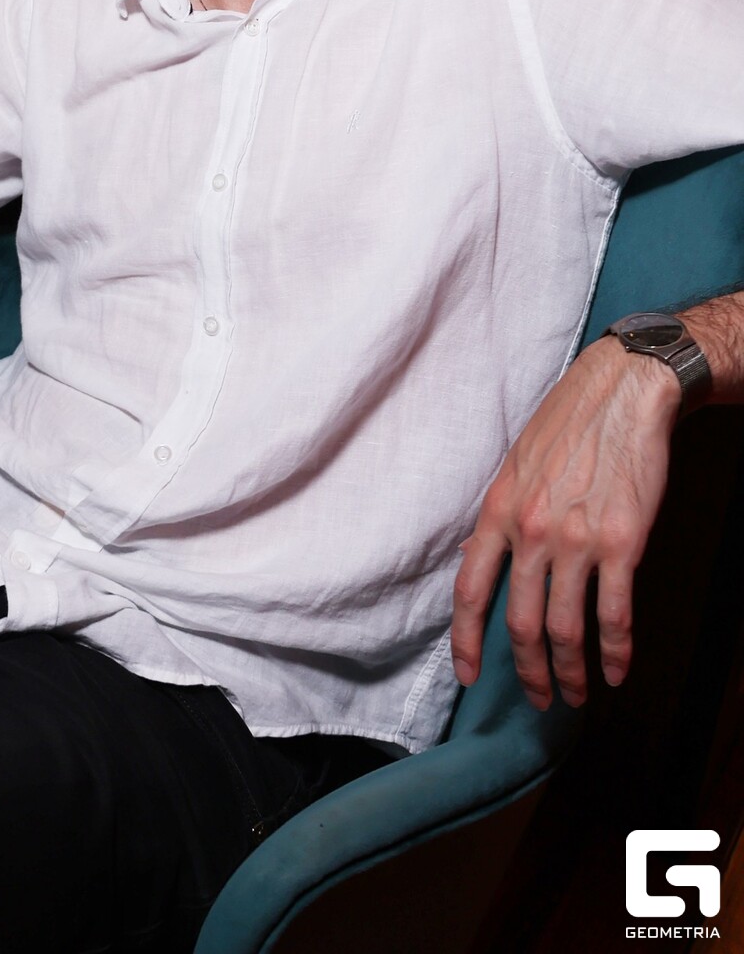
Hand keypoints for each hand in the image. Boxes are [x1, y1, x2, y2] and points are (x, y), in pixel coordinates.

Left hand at [450, 338, 679, 709]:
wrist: (623, 392)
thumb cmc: (569, 423)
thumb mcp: (516, 463)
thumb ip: (503, 515)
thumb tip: (486, 559)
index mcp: (499, 509)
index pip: (470, 590)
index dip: (465, 641)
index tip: (468, 676)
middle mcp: (532, 530)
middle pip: (521, 623)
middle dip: (528, 671)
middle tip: (539, 697)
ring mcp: (577, 539)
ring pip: (566, 628)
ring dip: (571, 671)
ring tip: (578, 693)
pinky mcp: (622, 543)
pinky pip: (615, 613)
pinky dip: (616, 650)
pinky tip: (618, 669)